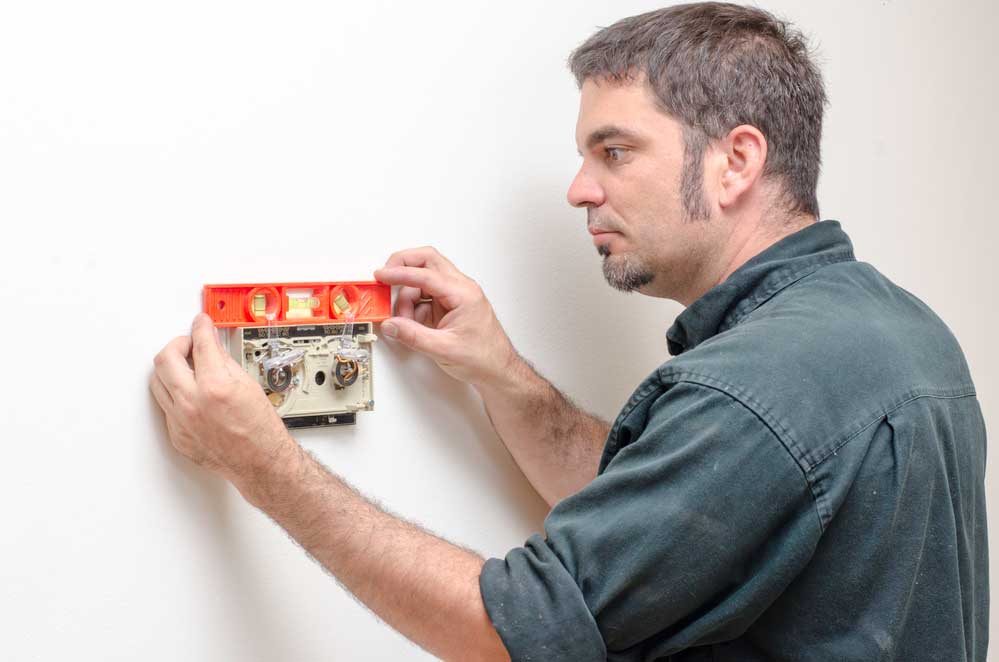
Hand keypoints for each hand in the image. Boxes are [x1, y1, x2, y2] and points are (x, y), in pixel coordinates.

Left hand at [149, 313, 295, 487]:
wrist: (259, 461)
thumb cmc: (260, 429)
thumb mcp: (248, 384)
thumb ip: (225, 361)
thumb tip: (212, 346)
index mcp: (215, 386)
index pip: (201, 343)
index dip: (200, 327)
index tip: (201, 324)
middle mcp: (193, 402)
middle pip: (166, 359)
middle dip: (178, 344)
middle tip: (189, 344)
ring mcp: (181, 420)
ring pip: (157, 382)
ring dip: (170, 369)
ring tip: (186, 368)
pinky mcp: (176, 434)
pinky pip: (166, 405)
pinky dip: (176, 394)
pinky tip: (189, 393)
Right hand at [374, 247, 518, 388]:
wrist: (498, 370)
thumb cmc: (484, 358)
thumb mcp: (443, 349)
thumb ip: (413, 336)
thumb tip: (391, 325)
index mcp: (464, 294)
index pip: (426, 274)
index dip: (400, 274)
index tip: (382, 275)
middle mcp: (461, 289)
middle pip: (428, 262)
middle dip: (403, 267)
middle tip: (385, 278)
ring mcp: (456, 296)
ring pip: (424, 280)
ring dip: (408, 296)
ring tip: (405, 321)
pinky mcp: (450, 306)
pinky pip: (426, 296)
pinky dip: (415, 306)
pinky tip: (414, 324)